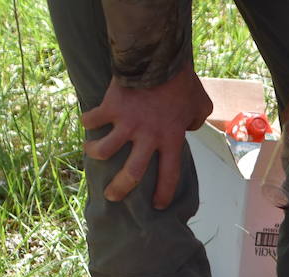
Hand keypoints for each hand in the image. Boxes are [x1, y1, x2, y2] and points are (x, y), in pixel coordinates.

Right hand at [80, 68, 211, 208]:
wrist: (158, 59)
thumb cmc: (182, 82)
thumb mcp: (200, 105)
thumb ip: (196, 120)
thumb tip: (189, 127)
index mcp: (171, 139)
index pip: (169, 175)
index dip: (163, 193)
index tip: (158, 205)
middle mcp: (148, 138)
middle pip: (132, 174)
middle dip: (121, 189)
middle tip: (113, 197)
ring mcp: (126, 124)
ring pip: (105, 150)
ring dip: (95, 153)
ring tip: (92, 152)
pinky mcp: (110, 108)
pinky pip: (92, 120)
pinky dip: (88, 121)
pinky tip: (87, 122)